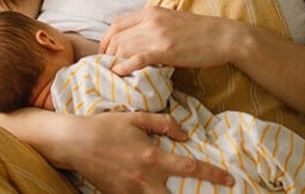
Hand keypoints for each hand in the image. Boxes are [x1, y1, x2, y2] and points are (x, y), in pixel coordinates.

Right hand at [63, 112, 233, 192]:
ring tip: (178, 192)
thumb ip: (162, 124)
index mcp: (152, 157)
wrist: (75, 142)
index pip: (190, 168)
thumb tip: (185, 134)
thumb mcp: (135, 118)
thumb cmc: (106, 126)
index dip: (213, 175)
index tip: (229, 180)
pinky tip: (152, 190)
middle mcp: (145, 180)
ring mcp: (131, 192)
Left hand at [99, 6, 241, 74]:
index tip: (104, 55)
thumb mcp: (170, 20)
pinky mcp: (167, 50)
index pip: (116, 24)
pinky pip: (139, 58)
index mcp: (151, 12)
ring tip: (112, 75)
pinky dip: (126, 66)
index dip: (105, 41)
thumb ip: (151, 26)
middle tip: (106, 69)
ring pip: (124, 48)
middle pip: (116, 38)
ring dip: (114, 62)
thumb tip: (134, 40)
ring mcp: (159, 34)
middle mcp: (151, 20)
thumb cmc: (199, 32)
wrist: (225, 36)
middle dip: (107, 55)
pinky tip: (121, 73)